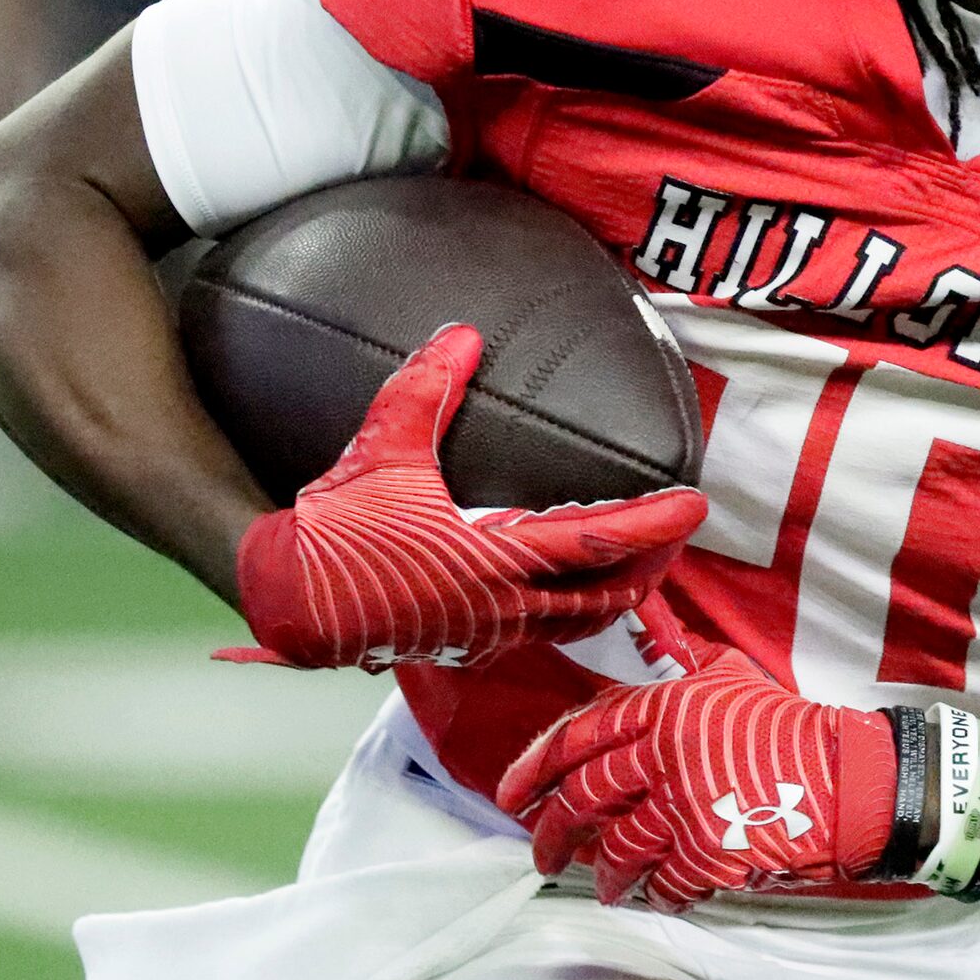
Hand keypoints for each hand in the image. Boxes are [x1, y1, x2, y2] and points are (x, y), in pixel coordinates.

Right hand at [219, 323, 706, 669]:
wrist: (285, 599)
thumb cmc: (333, 531)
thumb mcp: (382, 449)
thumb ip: (425, 389)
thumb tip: (463, 335)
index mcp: (492, 561)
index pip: (596, 544)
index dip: (652, 525)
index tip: (694, 505)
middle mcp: (500, 607)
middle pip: (604, 598)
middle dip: (649, 567)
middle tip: (678, 537)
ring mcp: (485, 633)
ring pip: (574, 622)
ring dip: (613, 593)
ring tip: (637, 564)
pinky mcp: (465, 645)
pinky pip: (538, 632)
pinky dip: (569, 610)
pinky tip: (565, 588)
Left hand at [498, 639, 898, 911]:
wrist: (849, 777)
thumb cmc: (789, 725)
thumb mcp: (729, 674)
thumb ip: (679, 659)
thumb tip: (643, 623)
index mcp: (665, 708)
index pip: (581, 737)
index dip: (536, 767)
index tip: (512, 793)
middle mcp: (666, 756)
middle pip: (585, 799)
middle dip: (553, 832)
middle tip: (542, 853)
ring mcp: (685, 807)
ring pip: (617, 848)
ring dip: (604, 874)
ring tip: (604, 886)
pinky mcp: (710, 854)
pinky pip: (663, 882)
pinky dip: (655, 894)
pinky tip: (655, 896)